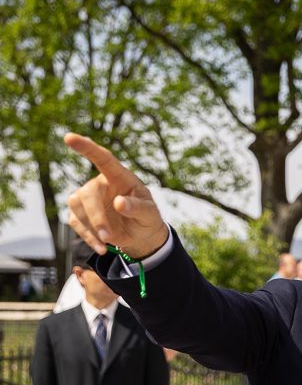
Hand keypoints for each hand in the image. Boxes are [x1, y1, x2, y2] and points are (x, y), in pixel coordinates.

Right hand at [64, 134, 168, 258]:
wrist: (141, 236)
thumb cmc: (147, 218)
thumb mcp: (150, 214)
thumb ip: (138, 207)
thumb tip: (120, 203)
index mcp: (120, 177)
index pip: (103, 158)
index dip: (87, 147)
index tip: (69, 138)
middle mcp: (101, 184)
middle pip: (88, 192)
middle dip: (96, 216)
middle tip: (108, 236)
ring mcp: (88, 198)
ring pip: (77, 206)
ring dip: (91, 227)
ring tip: (109, 242)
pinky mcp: (80, 214)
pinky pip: (76, 222)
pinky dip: (87, 236)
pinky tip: (102, 246)